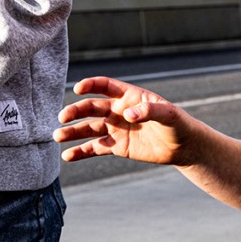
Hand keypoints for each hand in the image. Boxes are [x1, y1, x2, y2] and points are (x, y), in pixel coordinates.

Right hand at [54, 76, 197, 166]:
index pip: (105, 86)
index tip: (78, 88)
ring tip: (57, 136)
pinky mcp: (117, 146)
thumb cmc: (178, 124)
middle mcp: (118, 110)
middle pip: (92, 108)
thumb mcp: (168, 114)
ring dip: (73, 131)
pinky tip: (68, 156)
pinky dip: (81, 151)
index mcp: (128, 96)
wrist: (183, 146)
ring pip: (89, 128)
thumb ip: (149, 110)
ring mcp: (116, 128)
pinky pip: (95, 148)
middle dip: (75, 111)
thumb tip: (128, 113)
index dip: (91, 84)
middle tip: (62, 118)